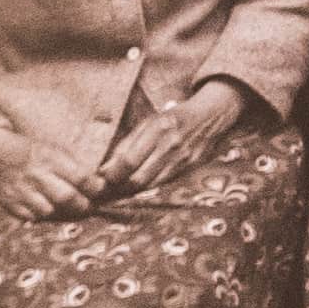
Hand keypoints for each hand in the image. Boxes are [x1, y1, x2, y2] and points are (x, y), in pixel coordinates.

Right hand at [0, 130, 107, 220]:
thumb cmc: (32, 152)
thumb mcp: (54, 148)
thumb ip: (74, 164)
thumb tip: (98, 182)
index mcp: (50, 158)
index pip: (80, 177)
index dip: (95, 187)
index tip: (101, 190)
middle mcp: (36, 176)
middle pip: (67, 198)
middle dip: (83, 205)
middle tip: (89, 206)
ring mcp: (22, 192)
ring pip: (50, 211)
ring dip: (63, 213)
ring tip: (70, 209)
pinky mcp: (11, 205)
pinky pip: (33, 217)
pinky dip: (44, 216)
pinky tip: (49, 209)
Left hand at [100, 83, 257, 197]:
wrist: (210, 115)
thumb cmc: (172, 118)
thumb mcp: (147, 123)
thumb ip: (127, 144)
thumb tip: (104, 168)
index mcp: (157, 129)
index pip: (128, 161)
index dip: (110, 175)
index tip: (98, 180)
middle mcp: (170, 145)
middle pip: (137, 179)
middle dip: (117, 188)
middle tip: (102, 192)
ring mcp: (181, 159)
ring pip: (148, 185)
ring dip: (129, 191)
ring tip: (114, 192)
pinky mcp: (188, 168)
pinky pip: (161, 183)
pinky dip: (145, 188)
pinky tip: (134, 189)